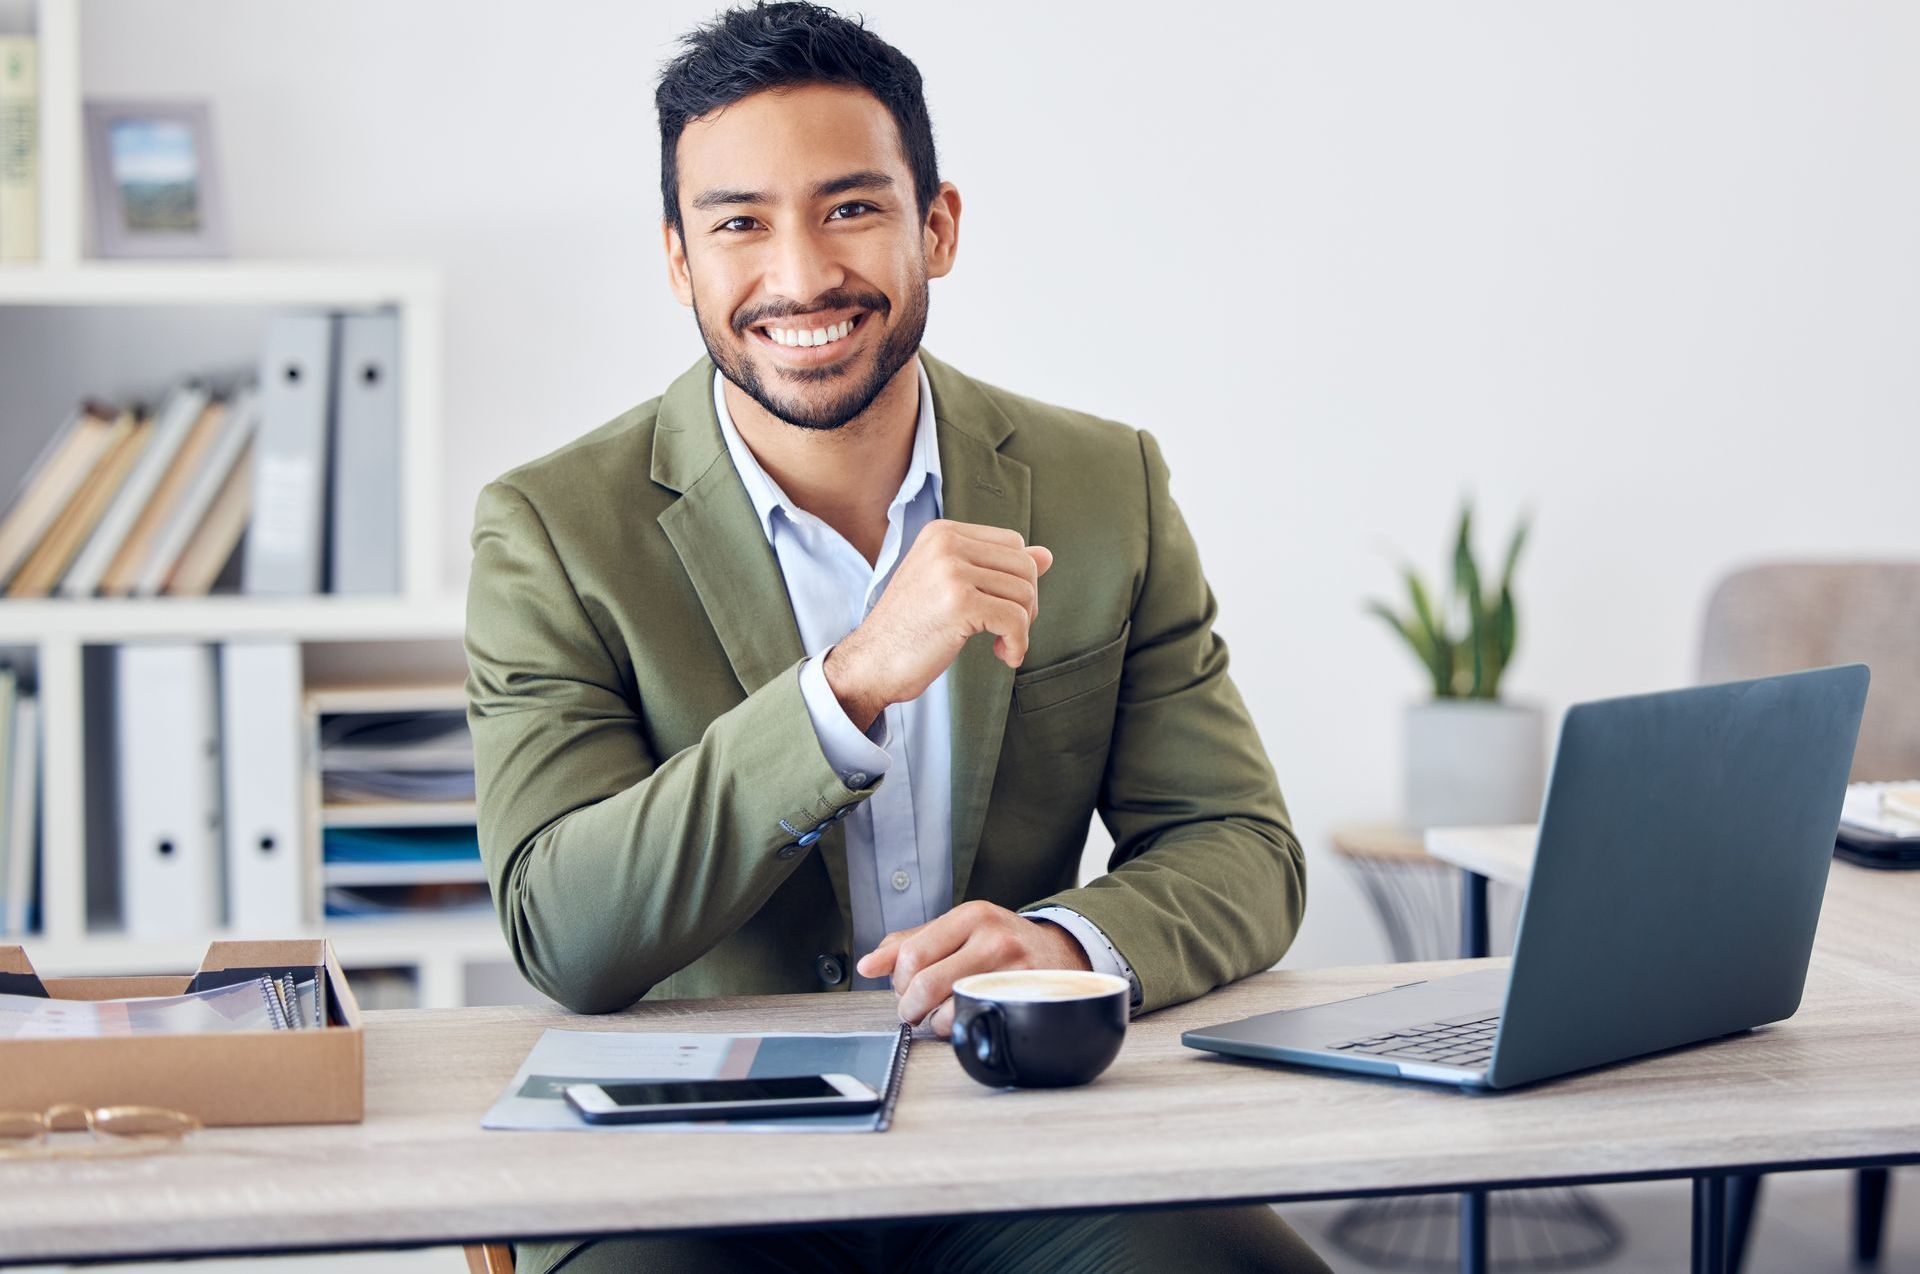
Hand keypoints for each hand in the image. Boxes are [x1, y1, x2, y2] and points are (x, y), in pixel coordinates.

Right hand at [824, 520, 1052, 730]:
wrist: (871, 663)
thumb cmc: (910, 629)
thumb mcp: (951, 587)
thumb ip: (995, 567)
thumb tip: (1046, 554)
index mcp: (942, 533)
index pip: (1013, 543)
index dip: (1019, 579)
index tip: (1000, 608)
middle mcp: (946, 544)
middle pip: (1024, 566)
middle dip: (1025, 604)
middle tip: (1005, 630)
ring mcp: (951, 571)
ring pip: (1024, 593)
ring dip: (1021, 627)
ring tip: (1001, 644)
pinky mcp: (959, 603)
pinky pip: (1016, 619)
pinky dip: (1018, 643)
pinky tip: (1004, 656)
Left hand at [855, 900, 1091, 1036]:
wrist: (1064, 954)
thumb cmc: (1003, 944)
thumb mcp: (960, 930)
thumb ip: (911, 943)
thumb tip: (868, 965)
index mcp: (971, 915)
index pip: (911, 954)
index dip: (898, 981)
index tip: (904, 988)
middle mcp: (994, 939)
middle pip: (925, 984)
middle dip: (909, 1006)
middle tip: (913, 1010)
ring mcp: (1013, 971)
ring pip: (947, 1010)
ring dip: (935, 1021)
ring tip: (942, 1012)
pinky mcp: (1025, 1001)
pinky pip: (975, 1025)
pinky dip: (961, 1029)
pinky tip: (966, 1017)